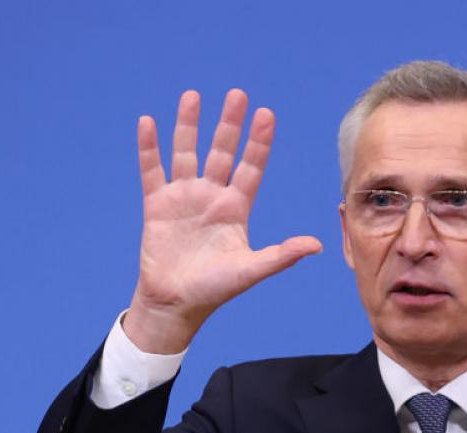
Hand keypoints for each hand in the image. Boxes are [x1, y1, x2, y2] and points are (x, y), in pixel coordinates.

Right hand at [124, 89, 321, 352]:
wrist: (176, 304)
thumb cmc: (214, 290)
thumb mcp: (251, 270)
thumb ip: (281, 255)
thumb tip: (317, 245)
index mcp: (236, 209)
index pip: (251, 167)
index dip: (258, 142)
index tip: (266, 115)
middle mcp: (211, 197)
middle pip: (222, 151)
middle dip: (230, 124)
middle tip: (238, 94)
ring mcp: (183, 198)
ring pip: (186, 153)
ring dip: (189, 125)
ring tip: (193, 95)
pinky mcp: (157, 205)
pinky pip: (152, 171)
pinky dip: (149, 148)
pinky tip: (148, 122)